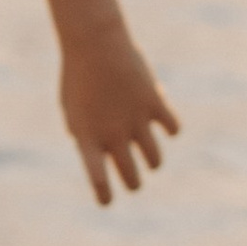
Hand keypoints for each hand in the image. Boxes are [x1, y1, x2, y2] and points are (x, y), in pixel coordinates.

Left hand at [60, 24, 178, 204]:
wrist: (94, 43)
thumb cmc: (78, 75)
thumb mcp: (72, 107)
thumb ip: (84, 134)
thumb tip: (102, 153)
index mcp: (87, 138)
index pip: (97, 178)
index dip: (104, 195)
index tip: (107, 202)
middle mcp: (112, 135)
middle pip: (131, 176)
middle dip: (133, 183)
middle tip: (133, 181)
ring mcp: (136, 121)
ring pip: (155, 160)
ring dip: (153, 163)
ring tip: (150, 161)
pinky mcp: (155, 104)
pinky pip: (174, 129)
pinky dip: (171, 129)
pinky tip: (164, 125)